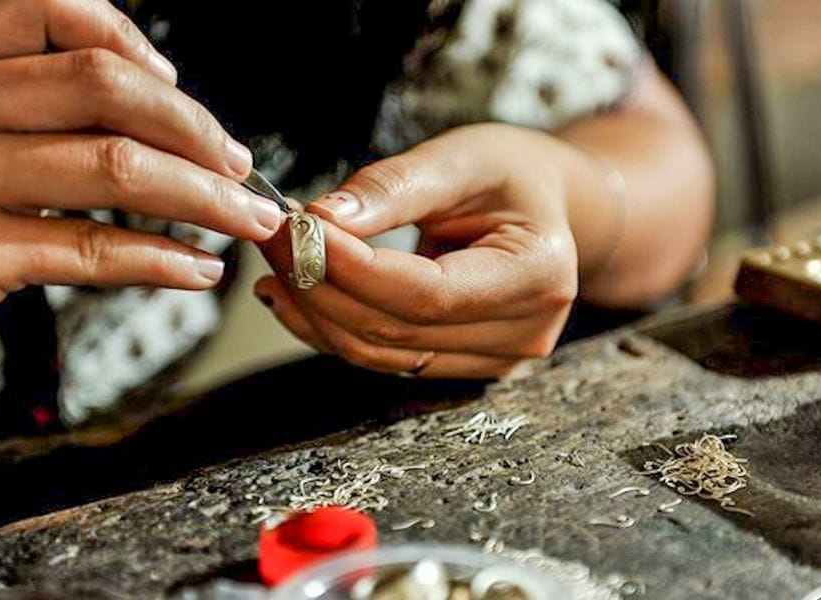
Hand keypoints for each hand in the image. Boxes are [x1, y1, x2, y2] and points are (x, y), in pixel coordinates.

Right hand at [0, 0, 285, 405]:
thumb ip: (19, 117)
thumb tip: (152, 121)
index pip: (40, 6)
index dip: (126, 38)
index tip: (174, 87)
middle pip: (102, 86)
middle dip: (194, 128)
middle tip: (240, 168)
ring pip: (115, 168)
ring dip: (204, 198)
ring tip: (248, 221)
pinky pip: (92, 249)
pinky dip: (163, 260)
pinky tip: (198, 269)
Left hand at [256, 124, 578, 378]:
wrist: (548, 209)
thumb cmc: (512, 174)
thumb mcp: (462, 158)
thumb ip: (396, 186)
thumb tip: (324, 217)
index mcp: (538, 274)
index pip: (429, 293)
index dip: (354, 269)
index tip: (296, 230)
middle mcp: (524, 332)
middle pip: (398, 330)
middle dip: (321, 285)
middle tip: (272, 236)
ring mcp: (496, 359)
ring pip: (381, 353)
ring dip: (316, 312)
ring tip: (277, 260)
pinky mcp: (464, 364)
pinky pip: (384, 357)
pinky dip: (332, 328)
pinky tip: (295, 293)